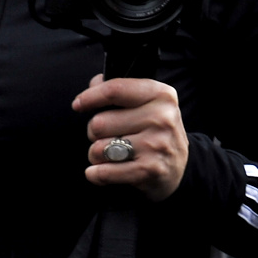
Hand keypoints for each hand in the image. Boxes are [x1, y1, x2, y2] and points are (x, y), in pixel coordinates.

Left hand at [74, 75, 190, 200]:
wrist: (179, 166)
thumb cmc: (155, 131)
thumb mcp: (149, 103)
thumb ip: (121, 90)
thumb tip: (94, 83)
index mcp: (162, 95)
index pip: (115, 89)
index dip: (90, 97)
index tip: (78, 104)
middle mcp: (162, 118)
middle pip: (99, 123)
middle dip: (95, 133)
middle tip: (110, 136)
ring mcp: (156, 145)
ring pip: (97, 149)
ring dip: (97, 155)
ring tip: (113, 155)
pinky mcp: (149, 170)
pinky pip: (103, 172)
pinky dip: (97, 174)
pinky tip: (106, 171)